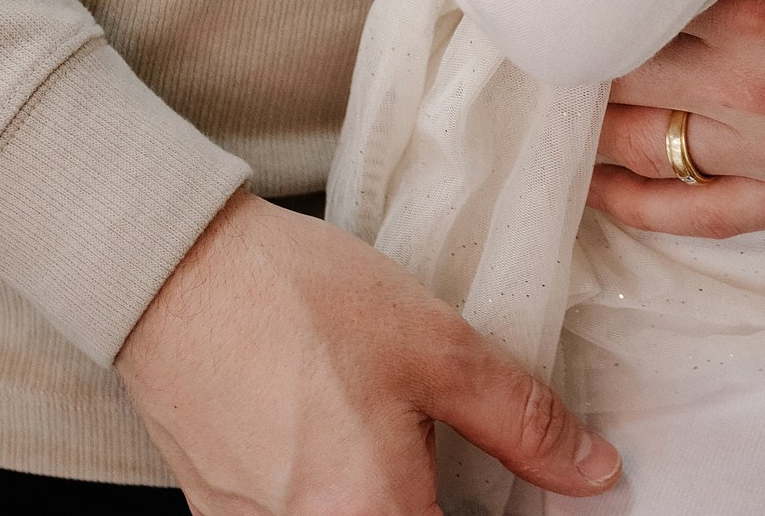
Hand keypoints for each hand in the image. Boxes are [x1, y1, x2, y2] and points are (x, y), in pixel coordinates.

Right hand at [115, 193, 619, 514]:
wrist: (173, 272)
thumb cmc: (298, 301)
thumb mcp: (438, 348)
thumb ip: (522, 421)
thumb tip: (591, 471)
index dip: (503, 513)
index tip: (518, 487)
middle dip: (439, 500)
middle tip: (458, 461)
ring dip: (391, 499)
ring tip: (396, 440)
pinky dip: (341, 495)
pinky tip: (342, 438)